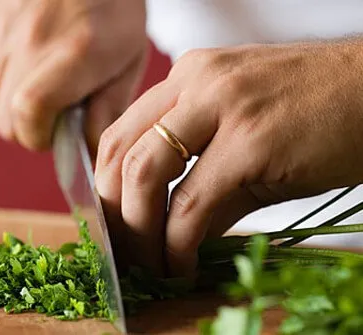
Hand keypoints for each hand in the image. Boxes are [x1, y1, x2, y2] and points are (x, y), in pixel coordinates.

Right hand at [0, 0, 146, 153]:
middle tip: (56, 111)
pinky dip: (6, 83)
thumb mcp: (129, 58)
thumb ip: (110, 109)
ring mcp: (2, 29)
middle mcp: (31, 40)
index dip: (40, 137)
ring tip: (46, 80)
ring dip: (18, 105)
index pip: (31, 113)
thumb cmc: (114, 8)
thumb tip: (88, 151)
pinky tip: (30, 64)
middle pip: (6, 120)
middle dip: (31, 129)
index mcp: (76, 52)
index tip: (57, 136)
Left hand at [95, 40, 362, 276]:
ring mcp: (221, 106)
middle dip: (113, 213)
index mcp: (187, 77)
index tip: (113, 225)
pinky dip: (177, 242)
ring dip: (138, 232)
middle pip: (119, 153)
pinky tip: (182, 263)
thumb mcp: (244, 134)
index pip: (119, 134)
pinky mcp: (250, 141)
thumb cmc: (315, 112)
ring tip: (150, 264)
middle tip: (124, 252)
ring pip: (144, 174)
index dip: (106, 187)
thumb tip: (172, 230)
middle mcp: (195, 83)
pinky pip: (192, 203)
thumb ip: (204, 180)